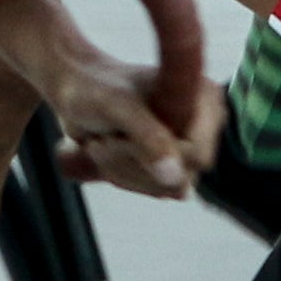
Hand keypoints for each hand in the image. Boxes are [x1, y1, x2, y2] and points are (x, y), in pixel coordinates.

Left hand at [41, 48, 214, 199]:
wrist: (76, 90)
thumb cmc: (96, 90)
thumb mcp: (119, 108)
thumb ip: (149, 138)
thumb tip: (176, 177)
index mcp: (205, 98)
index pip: (195, 155)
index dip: (155, 154)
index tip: (122, 130)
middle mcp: (205, 123)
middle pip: (181, 176)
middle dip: (134, 162)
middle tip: (108, 136)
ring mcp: (189, 146)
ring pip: (166, 187)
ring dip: (124, 169)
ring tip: (106, 140)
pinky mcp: (172, 163)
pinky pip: (156, 190)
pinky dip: (125, 175)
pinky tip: (111, 151)